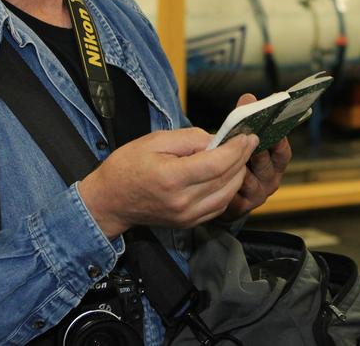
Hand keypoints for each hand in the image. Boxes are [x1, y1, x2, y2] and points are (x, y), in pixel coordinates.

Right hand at [78, 128, 256, 238]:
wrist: (110, 201)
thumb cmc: (127, 166)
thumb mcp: (154, 140)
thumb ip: (189, 138)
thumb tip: (216, 139)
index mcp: (171, 178)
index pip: (216, 164)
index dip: (236, 149)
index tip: (247, 135)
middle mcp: (182, 201)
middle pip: (226, 179)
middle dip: (242, 158)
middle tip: (249, 141)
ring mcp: (186, 216)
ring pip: (227, 195)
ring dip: (239, 174)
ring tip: (239, 155)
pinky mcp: (188, 223)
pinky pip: (219, 206)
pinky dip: (228, 189)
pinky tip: (227, 174)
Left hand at [223, 93, 292, 218]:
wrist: (220, 189)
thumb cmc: (237, 157)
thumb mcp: (244, 135)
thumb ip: (246, 117)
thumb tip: (248, 97)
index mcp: (276, 160)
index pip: (283, 151)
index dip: (279, 140)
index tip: (273, 129)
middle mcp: (270, 178)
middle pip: (268, 166)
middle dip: (258, 153)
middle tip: (249, 141)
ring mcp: (257, 194)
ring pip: (250, 181)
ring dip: (241, 170)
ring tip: (232, 159)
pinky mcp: (240, 206)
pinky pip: (235, 196)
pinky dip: (229, 186)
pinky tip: (218, 177)